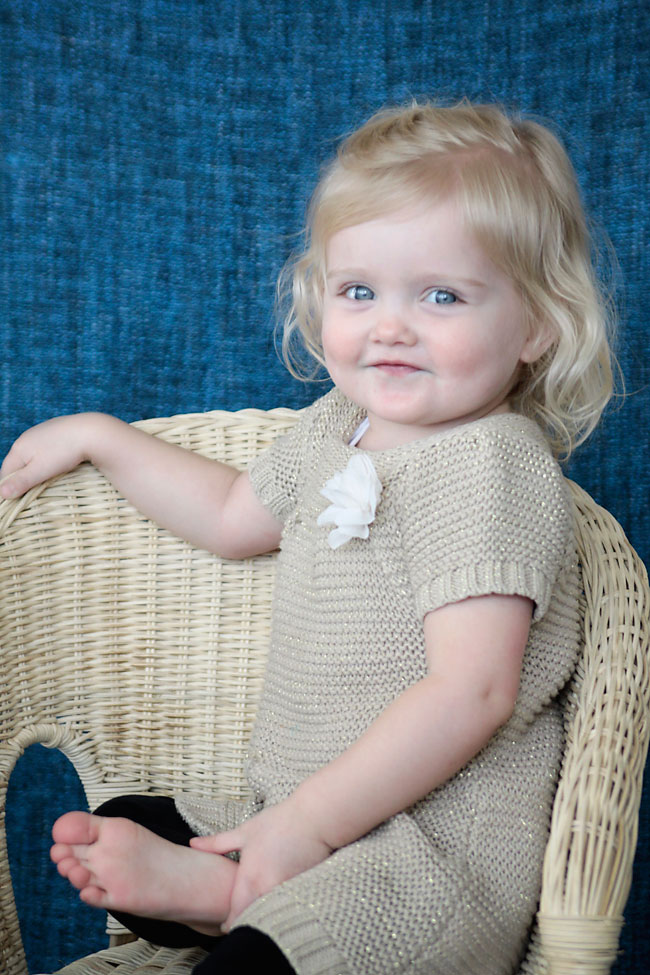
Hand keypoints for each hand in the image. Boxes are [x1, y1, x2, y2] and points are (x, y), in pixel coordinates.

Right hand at [0, 414, 97, 499]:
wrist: (91, 431)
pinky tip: (58, 464)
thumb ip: (21, 482)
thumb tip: (2, 493)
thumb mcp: (40, 471)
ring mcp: (42, 432)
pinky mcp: (56, 431)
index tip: (17, 502)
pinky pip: (46, 449)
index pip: (5, 473)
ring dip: (35, 470)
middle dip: (22, 479)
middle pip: (18, 464)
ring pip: (32, 456)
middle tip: (31, 494)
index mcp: (19, 447)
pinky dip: (47, 459)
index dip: (9, 488)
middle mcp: (27, 437)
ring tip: (45, 480)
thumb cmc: (64, 452)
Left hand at [190, 798, 332, 929]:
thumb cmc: (279, 823)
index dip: (228, 924)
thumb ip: (217, 843)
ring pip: (270, 916)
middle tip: (239, 920)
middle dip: (245, 923)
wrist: (315, 819)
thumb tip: (193, 844)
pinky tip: (278, 902)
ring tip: (257, 912)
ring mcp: (287, 894)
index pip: (235, 918)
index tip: (224, 924)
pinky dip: (280, 909)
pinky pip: (287, 908)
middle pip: (252, 921)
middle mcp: (268, 892)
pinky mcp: (302, 892)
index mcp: (250, 880)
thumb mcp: (245, 831)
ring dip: (262, 916)